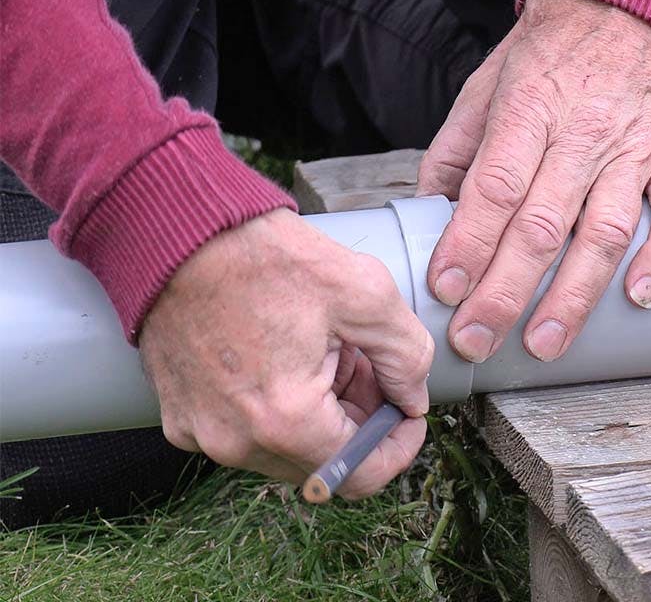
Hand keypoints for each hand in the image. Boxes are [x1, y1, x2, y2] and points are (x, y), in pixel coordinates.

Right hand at [139, 208, 433, 498]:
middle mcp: (235, 442)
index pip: (360, 474)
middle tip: (371, 366)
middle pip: (323, 460)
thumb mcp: (364, 293)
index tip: (408, 413)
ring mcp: (201, 431)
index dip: (397, 448)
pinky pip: (246, 430)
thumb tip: (413, 398)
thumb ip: (407, 356)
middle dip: (360, 419)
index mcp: (284, 420)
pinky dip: (279, 407)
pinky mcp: (180, 413)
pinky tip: (288, 355)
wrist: (181, 232)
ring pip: (286, 447)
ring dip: (322, 412)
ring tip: (329, 351)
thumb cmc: (266, 257)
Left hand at [417, 0, 650, 362]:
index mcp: (526, 112)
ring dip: (574, 295)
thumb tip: (428, 207)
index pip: (493, 189)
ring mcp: (634, 146)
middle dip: (505, 291)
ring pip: (604, 231)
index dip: (467, 244)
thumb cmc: (552, 47)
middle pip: (540, 225)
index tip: (446, 290)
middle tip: (477, 339)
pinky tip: (639, 296)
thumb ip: (455, 147)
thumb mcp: (487, 83)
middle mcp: (581, 134)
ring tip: (543, 342)